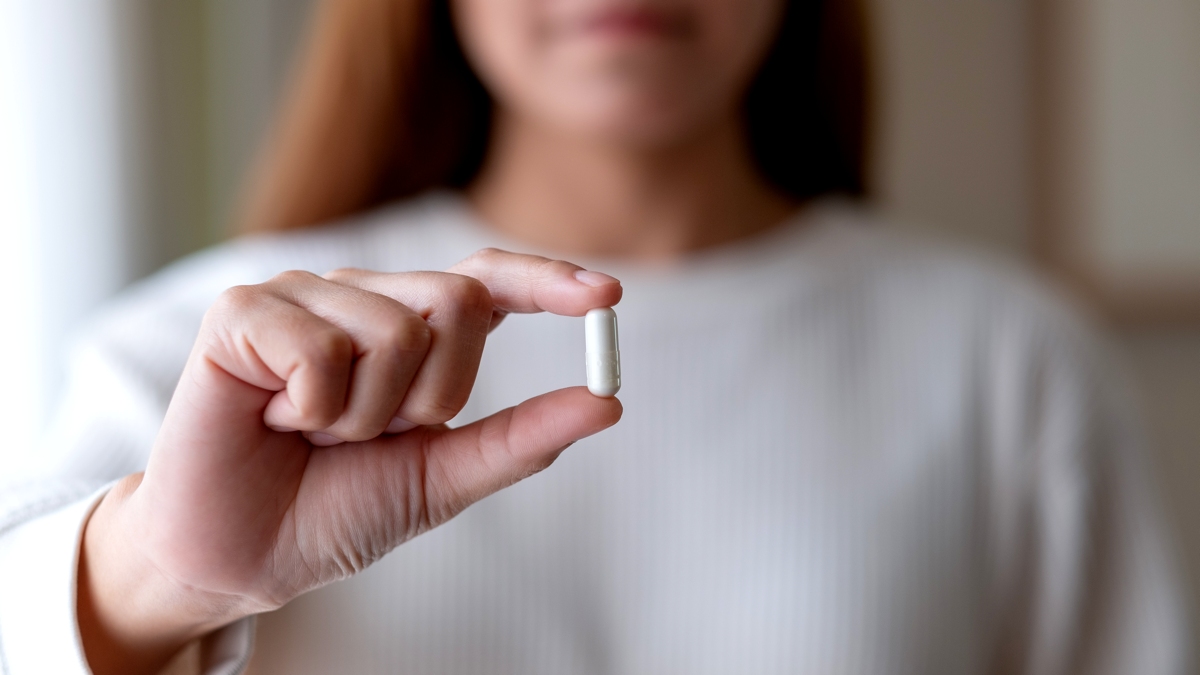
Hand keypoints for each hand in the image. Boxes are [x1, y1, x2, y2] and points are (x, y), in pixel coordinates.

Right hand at [77, 249, 622, 673]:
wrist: (246, 555)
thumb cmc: (338, 508)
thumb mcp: (445, 476)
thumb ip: (521, 438)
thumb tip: (608, 403)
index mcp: (413, 326)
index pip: (489, 281)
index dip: (548, 281)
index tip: (607, 296)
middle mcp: (364, 295)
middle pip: (458, 300)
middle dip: (433, 394)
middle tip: (374, 434)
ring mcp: (304, 294)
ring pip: (393, 330)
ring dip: (365, 415)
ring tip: (316, 432)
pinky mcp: (244, 310)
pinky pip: (320, 347)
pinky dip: (311, 407)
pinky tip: (276, 418)